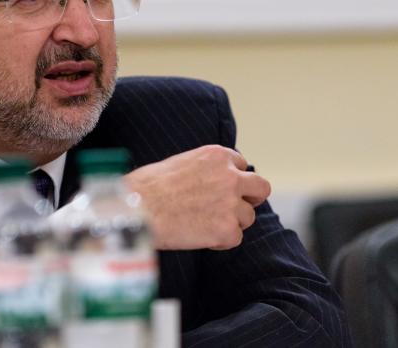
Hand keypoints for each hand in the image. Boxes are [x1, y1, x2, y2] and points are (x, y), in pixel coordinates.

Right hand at [123, 145, 270, 250]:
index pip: (242, 165)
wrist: (136, 211)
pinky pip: (235, 238)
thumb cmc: (145, 187)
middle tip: (234, 208)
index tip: (221, 189)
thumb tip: (210, 183)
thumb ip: (204, 170)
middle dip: (250, 198)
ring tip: (203, 225)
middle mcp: (230, 176)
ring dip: (231, 222)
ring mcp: (230, 203)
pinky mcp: (226, 229)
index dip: (233, 179)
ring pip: (248, 217)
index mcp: (217, 155)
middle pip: (261, 188)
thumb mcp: (179, 163)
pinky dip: (220, 241)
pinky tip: (199, 237)